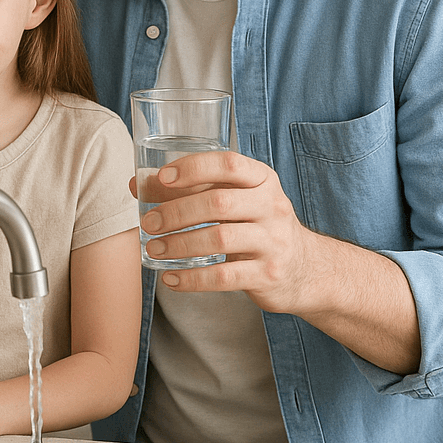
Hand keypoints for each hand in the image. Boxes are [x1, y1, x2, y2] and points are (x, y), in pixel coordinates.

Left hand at [140, 150, 317, 312]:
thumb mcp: (234, 199)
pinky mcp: (268, 274)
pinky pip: (225, 277)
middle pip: (218, 203)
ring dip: (179, 244)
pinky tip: (171, 278)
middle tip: (147, 223)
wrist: (306, 268)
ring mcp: (273, 241)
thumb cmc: (255, 224)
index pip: (229, 164)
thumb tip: (137, 184)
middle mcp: (271, 206)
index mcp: (262, 179)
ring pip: (220, 239)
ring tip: (154, 249)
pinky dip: (193, 278)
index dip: (194, 168)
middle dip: (176, 212)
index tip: (161, 177)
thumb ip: (191, 189)